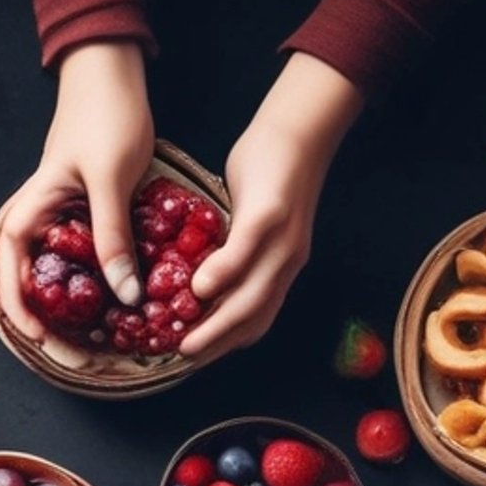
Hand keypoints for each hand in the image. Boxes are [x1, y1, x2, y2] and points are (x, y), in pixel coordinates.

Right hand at [0, 42, 153, 364]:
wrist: (113, 73)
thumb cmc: (105, 116)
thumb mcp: (110, 180)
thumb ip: (113, 236)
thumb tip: (125, 295)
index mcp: (32, 212)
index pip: (10, 271)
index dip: (22, 311)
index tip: (44, 341)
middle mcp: (41, 221)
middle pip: (29, 284)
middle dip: (47, 325)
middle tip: (75, 358)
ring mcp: (63, 221)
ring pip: (56, 278)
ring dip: (70, 313)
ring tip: (93, 344)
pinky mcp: (87, 218)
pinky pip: (84, 262)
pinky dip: (94, 288)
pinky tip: (115, 305)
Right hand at [182, 55, 359, 363]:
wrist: (302, 124)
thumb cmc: (269, 168)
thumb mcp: (250, 218)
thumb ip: (231, 247)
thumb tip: (197, 266)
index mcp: (280, 266)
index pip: (255, 319)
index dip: (225, 344)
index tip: (194, 359)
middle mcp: (287, 262)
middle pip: (253, 319)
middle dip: (217, 346)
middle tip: (183, 361)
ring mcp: (282, 241)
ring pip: (251, 297)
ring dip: (217, 325)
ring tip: (186, 342)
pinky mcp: (272, 214)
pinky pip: (246, 252)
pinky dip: (222, 274)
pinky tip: (198, 289)